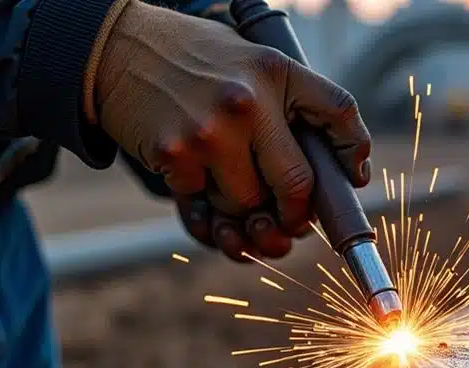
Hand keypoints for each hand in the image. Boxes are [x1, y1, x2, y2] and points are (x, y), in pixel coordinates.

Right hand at [89, 0, 371, 260]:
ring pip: (248, 204)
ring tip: (230, 189)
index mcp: (276, 71)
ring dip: (242, 209)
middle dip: (296, 213)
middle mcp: (249, 101)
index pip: (339, 111)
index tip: (352, 175)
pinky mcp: (175, 155)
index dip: (353, 150)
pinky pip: (205, 206)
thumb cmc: (192, 60)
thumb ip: (287, 103)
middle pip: (297, 184)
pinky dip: (205, 209)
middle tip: (290, 219)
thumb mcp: (249, 60)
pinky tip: (197, 187)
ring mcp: (211, 132)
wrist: (116, 47)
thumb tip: (337, 168)